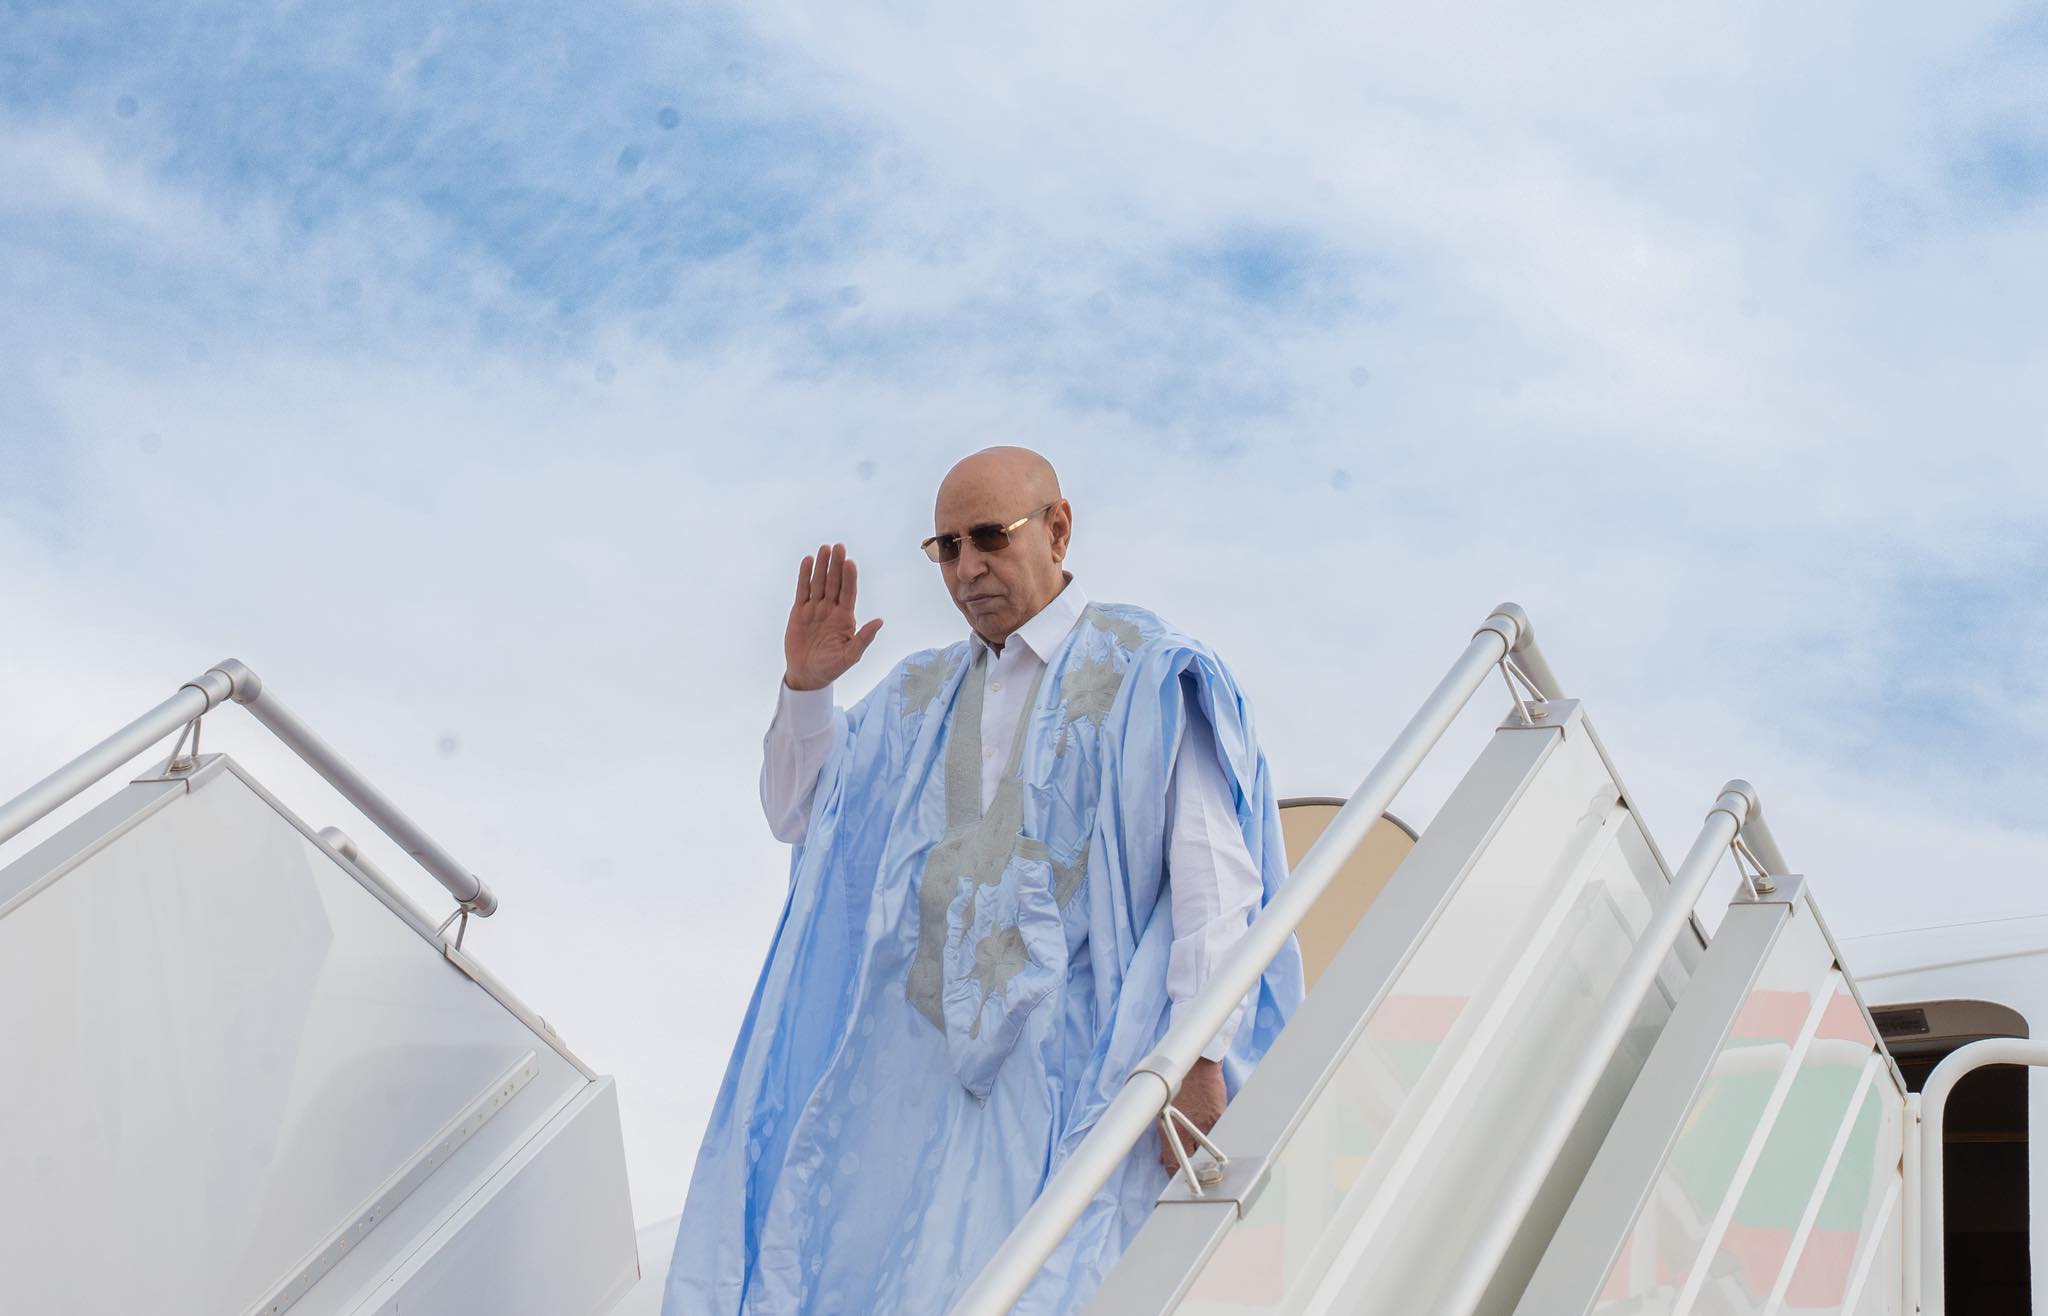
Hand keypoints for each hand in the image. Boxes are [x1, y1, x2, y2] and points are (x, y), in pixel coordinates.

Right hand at [784, 542, 884, 691]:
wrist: (807, 674)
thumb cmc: (831, 667)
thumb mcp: (850, 655)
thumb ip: (863, 638)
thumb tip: (880, 621)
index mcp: (845, 618)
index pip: (848, 593)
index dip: (849, 578)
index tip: (850, 563)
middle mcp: (831, 609)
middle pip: (834, 583)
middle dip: (836, 565)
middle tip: (839, 547)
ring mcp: (815, 609)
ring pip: (819, 583)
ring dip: (822, 566)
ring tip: (824, 549)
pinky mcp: (800, 611)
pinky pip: (803, 590)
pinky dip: (805, 576)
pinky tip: (808, 561)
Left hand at [1158, 1057, 1227, 1169]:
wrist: (1193, 1065)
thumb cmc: (1176, 1087)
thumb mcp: (1162, 1112)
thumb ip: (1165, 1136)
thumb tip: (1164, 1159)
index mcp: (1168, 1129)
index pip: (1173, 1163)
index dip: (1176, 1176)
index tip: (1179, 1183)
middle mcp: (1185, 1129)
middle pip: (1191, 1160)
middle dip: (1194, 1171)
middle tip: (1198, 1178)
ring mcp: (1204, 1124)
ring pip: (1208, 1151)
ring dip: (1208, 1159)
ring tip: (1212, 1167)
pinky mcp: (1219, 1116)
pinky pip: (1221, 1135)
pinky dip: (1220, 1142)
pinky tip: (1222, 1148)